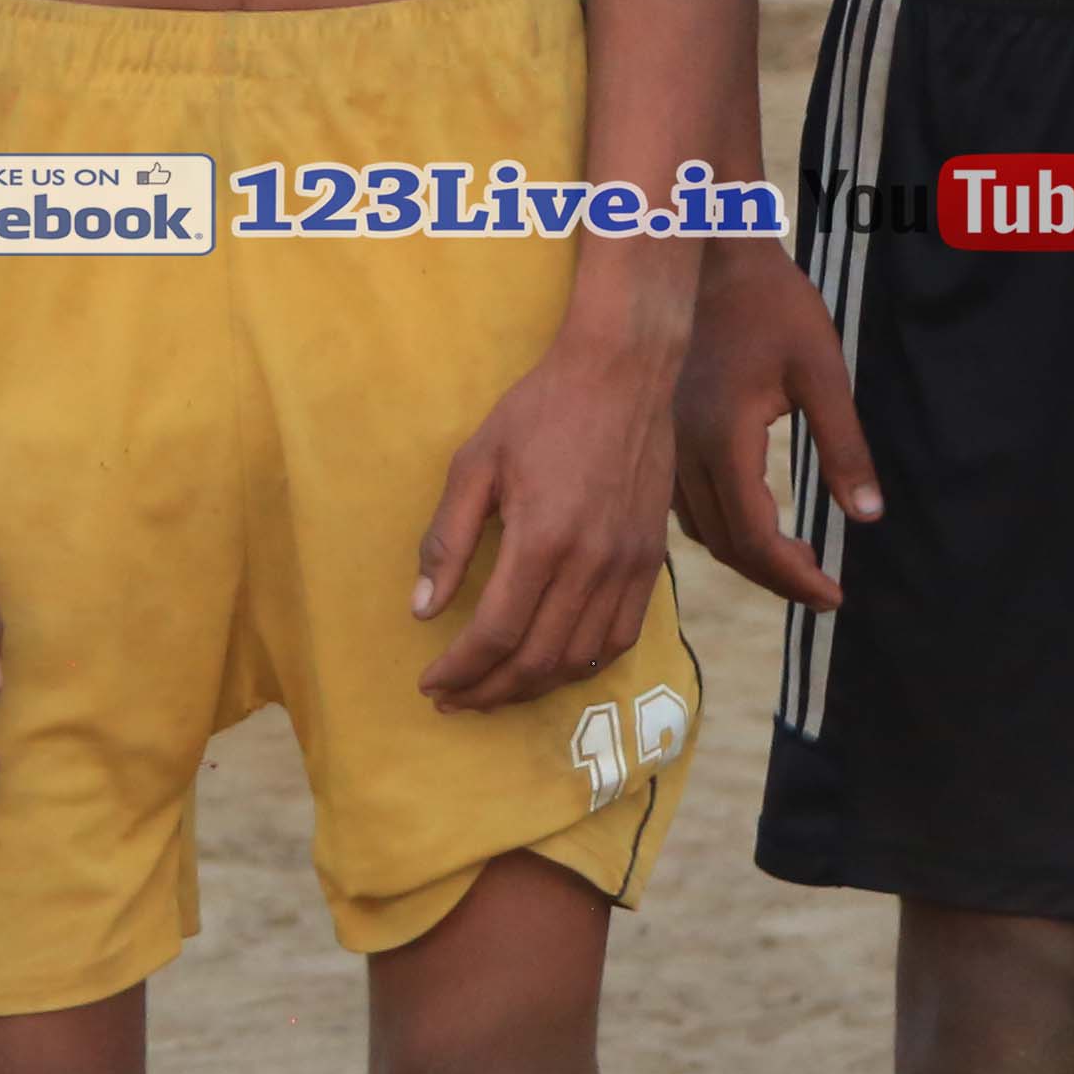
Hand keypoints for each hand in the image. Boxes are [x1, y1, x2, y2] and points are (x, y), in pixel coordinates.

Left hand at [420, 331, 672, 709]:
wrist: (622, 374)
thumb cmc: (539, 410)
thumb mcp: (475, 464)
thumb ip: (448, 540)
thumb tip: (423, 608)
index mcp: (541, 539)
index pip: (495, 633)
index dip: (459, 670)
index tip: (431, 684)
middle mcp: (590, 563)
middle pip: (536, 659)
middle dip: (488, 690)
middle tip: (454, 699)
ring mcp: (627, 566)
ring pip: (579, 659)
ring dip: (532, 687)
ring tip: (495, 690)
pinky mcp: (650, 561)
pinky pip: (620, 638)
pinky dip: (583, 666)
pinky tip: (553, 668)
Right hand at [670, 234, 875, 607]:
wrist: (707, 252)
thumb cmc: (771, 303)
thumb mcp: (821, 370)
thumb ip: (843, 446)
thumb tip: (868, 515)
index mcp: (723, 441)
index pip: (754, 539)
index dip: (794, 577)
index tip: (833, 595)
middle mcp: (683, 453)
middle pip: (725, 545)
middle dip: (774, 576)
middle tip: (822, 590)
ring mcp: (664, 444)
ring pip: (698, 529)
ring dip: (744, 555)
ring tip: (792, 562)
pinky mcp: (660, 433)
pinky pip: (682, 503)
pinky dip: (719, 527)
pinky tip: (748, 522)